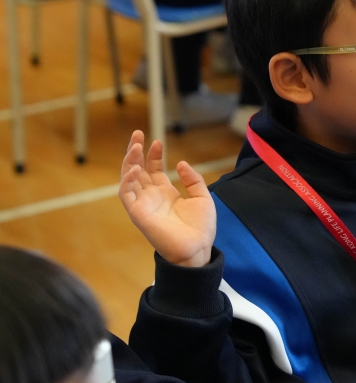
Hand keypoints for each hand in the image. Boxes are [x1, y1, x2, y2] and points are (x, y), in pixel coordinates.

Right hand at [118, 131, 215, 267]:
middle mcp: (151, 197)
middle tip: (138, 133)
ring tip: (135, 146)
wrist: (197, 249)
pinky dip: (128, 180)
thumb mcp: (202, 197)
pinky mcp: (137, 213)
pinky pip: (126, 194)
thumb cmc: (200, 228)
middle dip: (135, 151)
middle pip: (138, 170)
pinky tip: (135, 168)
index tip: (158, 141)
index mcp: (166, 193)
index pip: (154, 170)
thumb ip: (192, 180)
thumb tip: (181, 163)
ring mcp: (143, 204)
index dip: (154, 155)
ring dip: (129, 162)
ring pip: (128, 178)